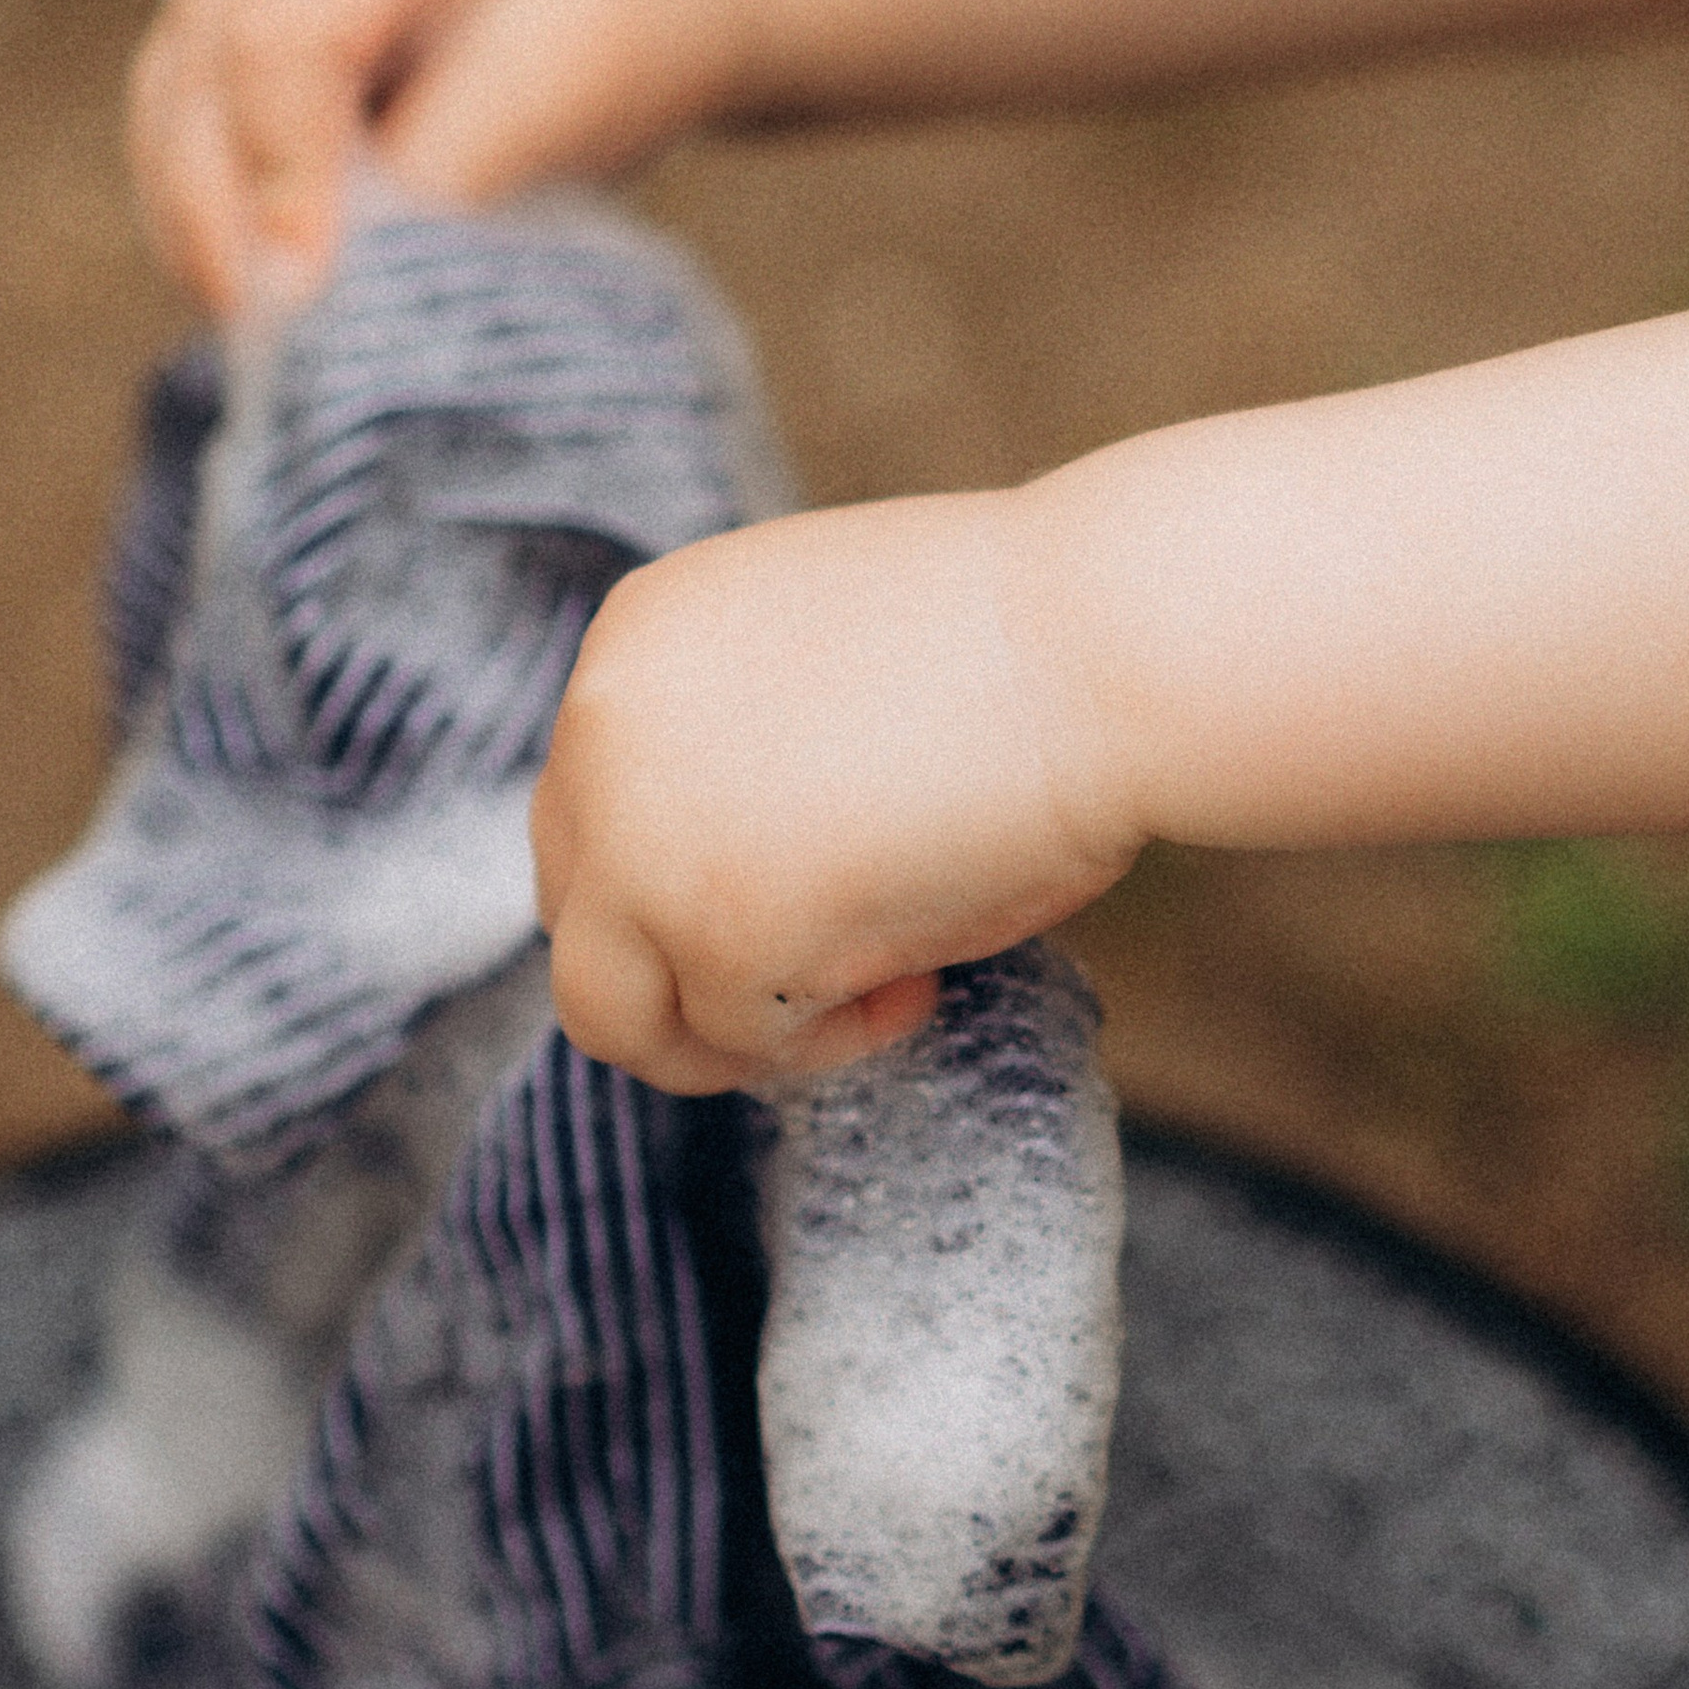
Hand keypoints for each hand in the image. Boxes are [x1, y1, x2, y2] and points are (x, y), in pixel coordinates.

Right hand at [127, 0, 755, 313]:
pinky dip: (215, 226)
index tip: (304, 302)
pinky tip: (268, 294)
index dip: (282, 177)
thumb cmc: (623, 26)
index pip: (281, 37)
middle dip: (224, 227)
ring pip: (168, 116)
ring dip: (204, 236)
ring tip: (275, 338)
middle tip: (280, 351)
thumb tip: (317, 297)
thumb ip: (440, 180)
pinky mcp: (225, 21)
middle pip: (198, 77)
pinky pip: (181, 139)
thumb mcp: (564, 97)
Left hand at [530, 488, 1137, 1092]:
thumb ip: (734, 746)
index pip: (584, 815)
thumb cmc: (1024, 649)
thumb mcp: (819, 664)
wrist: (1111, 646)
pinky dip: (824, 1041)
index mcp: (631, 645)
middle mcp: (598, 735)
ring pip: (614, 1012)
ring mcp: (642, 842)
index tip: (797, 898)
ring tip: (867, 997)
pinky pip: (737, 1043)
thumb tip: (720, 875)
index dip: (680, 887)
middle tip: (819, 979)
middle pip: (577, 917)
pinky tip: (917, 981)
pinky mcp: (714, 936)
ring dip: (731, 1034)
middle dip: (688, 971)